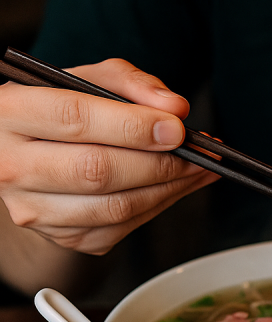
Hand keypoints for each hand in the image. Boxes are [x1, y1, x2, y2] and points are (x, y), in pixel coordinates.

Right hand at [0, 58, 218, 254]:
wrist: (32, 158)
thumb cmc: (61, 112)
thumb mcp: (87, 81)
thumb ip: (131, 84)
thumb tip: (175, 109)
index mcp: (10, 113)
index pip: (75, 119)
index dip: (133, 126)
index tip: (176, 128)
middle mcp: (10, 166)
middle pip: (98, 170)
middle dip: (161, 163)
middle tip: (199, 153)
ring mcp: (34, 209)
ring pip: (116, 207)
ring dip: (170, 188)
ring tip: (199, 169)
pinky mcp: (64, 237)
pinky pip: (123, 228)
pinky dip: (159, 206)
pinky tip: (177, 186)